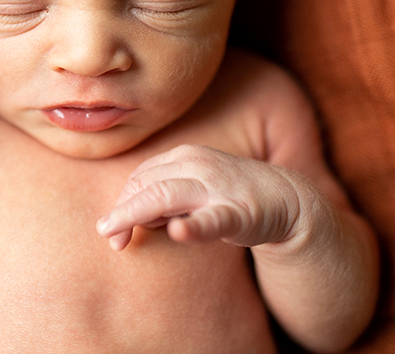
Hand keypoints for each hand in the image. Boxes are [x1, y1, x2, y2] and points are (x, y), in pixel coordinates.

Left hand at [96, 144, 306, 250]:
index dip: (120, 203)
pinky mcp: (239, 212)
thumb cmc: (226, 195)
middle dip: (122, 212)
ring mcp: (217, 187)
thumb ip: (160, 200)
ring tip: (116, 236)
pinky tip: (179, 232)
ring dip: (135, 214)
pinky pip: (213, 219)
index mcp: (182, 156)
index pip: (140, 176)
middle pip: (145, 185)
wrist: (285, 199)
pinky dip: (195, 226)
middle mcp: (196, 165)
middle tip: (109, 239)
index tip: (110, 230)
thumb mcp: (190, 189)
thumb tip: (128, 221)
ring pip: (166, 196)